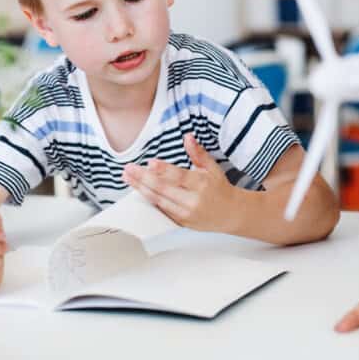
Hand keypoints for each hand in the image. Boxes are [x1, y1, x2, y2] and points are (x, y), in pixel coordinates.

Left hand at [122, 133, 238, 232]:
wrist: (231, 214)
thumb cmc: (220, 189)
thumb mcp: (212, 168)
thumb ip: (197, 153)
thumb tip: (187, 137)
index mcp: (202, 184)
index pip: (179, 176)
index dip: (163, 169)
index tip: (150, 162)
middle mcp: (193, 200)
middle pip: (164, 188)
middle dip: (143, 178)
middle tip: (129, 169)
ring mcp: (186, 213)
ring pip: (159, 200)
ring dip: (140, 188)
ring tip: (127, 178)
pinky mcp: (181, 222)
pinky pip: (161, 210)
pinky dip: (148, 199)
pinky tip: (138, 190)